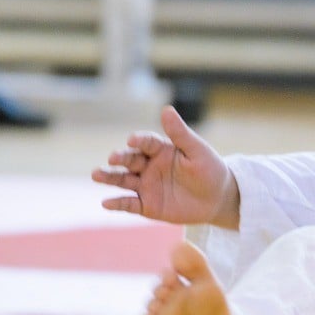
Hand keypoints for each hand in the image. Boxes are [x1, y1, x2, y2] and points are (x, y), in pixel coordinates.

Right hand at [92, 106, 239, 227]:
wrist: (218, 199)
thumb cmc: (209, 170)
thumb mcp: (198, 151)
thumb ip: (180, 134)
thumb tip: (166, 109)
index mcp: (161, 149)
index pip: (146, 142)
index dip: (139, 141)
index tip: (132, 140)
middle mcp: (149, 166)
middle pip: (130, 160)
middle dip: (120, 158)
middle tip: (112, 158)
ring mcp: (146, 185)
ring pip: (123, 180)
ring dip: (109, 177)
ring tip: (96, 175)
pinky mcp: (147, 205)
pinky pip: (129, 204)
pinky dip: (118, 203)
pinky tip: (106, 203)